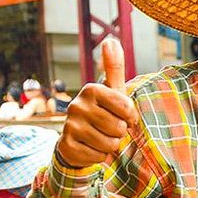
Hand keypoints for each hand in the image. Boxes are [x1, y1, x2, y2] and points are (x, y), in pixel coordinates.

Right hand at [56, 39, 137, 167]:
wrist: (79, 138)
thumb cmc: (104, 111)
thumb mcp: (112, 90)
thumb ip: (114, 67)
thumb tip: (111, 40)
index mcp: (91, 89)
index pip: (127, 108)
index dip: (130, 117)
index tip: (124, 115)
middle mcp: (76, 105)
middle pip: (119, 128)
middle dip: (120, 132)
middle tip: (110, 127)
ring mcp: (69, 126)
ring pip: (110, 144)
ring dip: (111, 145)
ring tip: (101, 137)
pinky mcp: (67, 146)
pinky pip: (98, 157)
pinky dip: (99, 156)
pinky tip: (91, 147)